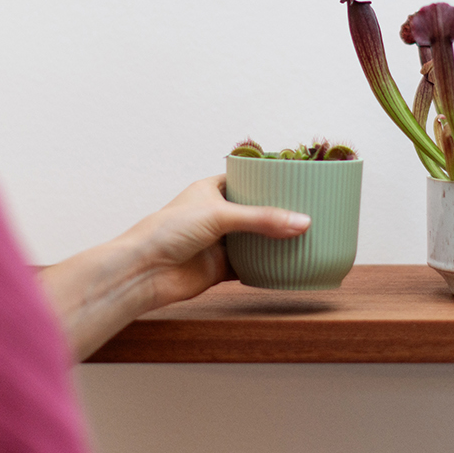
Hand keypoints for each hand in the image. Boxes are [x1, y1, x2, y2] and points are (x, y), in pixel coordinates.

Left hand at [121, 174, 309, 308]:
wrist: (143, 272)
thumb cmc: (167, 232)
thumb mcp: (220, 216)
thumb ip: (262, 220)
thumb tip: (303, 222)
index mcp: (210, 191)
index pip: (245, 180)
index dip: (268, 180)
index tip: (296, 181)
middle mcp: (215, 215)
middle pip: (254, 211)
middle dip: (278, 213)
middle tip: (309, 209)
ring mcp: (218, 242)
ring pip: (254, 239)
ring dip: (275, 240)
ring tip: (307, 235)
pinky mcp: (219, 268)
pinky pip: (250, 265)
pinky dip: (266, 266)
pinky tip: (287, 263)